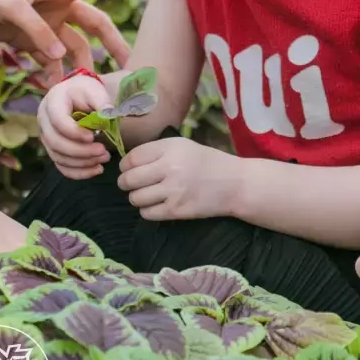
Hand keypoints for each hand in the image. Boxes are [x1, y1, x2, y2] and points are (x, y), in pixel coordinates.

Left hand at [0, 0, 151, 83]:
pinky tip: (58, 96)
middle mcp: (59, 5)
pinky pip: (50, 60)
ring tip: (92, 94)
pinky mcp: (29, 38)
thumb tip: (61, 60)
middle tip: (132, 69)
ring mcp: (45, 23)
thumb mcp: (9, 6)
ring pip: (75, 48)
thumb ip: (36, 31)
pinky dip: (55, 76)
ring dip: (83, 68)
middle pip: (97, 27)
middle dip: (115, 46)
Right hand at [37, 75, 114, 178]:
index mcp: (52, 103)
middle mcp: (44, 122)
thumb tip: (108, 117)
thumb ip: (102, 102)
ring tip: (104, 158)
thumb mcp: (94, 90)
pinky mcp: (53, 150)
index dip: (74, 132)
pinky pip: (61, 166)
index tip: (93, 136)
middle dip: (80, 151)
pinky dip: (79, 172)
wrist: (78, 96)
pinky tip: (97, 169)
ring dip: (82, 163)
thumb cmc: (85, 92)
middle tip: (103, 151)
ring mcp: (46, 138)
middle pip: (56, 143)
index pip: (58, 121)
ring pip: (58, 157)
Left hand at [118, 137, 239, 220]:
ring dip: (136, 197)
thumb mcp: (183, 146)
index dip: (124, 165)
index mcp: (170, 148)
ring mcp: (173, 191)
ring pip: (136, 198)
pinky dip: (147, 210)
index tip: (126, 169)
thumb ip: (157, 151)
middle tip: (129, 184)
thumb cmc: (207, 162)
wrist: (234, 183)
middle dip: (125, 183)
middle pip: (130, 179)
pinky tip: (156, 205)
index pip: (132, 158)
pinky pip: (147, 213)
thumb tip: (128, 162)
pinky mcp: (177, 210)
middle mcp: (169, 167)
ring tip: (145, 194)